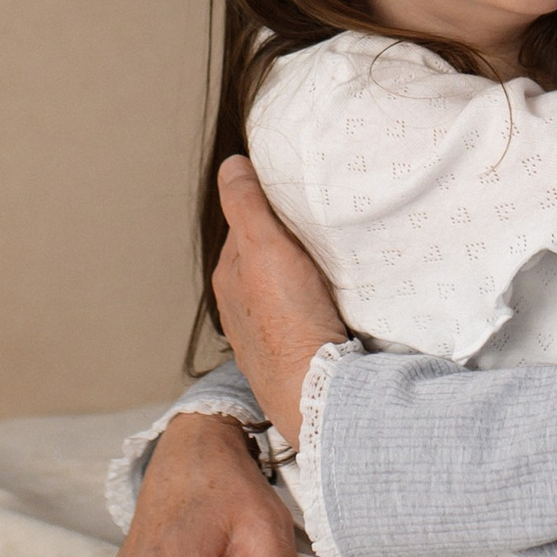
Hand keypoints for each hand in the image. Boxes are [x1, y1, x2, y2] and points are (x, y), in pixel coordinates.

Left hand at [211, 155, 350, 441]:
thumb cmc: (289, 320)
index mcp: (228, 276)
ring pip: (279, 289)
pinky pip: (295, 316)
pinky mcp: (287, 355)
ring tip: (326, 261)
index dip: (268, 206)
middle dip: (283, 241)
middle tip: (317, 225)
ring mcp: (261, 334)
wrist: (313, 392)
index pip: (245, 225)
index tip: (295, 194)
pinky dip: (307, 303)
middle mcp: (237, 306)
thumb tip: (231, 164)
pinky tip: (327, 303)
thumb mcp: (264, 248)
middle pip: (262, 258)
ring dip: (297, 274)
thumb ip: (246, 205)